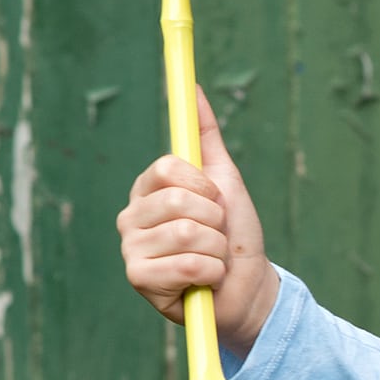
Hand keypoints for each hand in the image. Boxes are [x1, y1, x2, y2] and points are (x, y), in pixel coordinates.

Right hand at [117, 93, 277, 349]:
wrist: (248, 288)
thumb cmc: (234, 235)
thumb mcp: (225, 180)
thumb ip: (206, 136)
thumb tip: (194, 90)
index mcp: (147, 190)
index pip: (167, 168)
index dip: (202, 185)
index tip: (215, 199)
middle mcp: (131, 217)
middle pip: (178, 201)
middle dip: (215, 221)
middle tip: (215, 235)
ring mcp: (131, 250)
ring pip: (187, 234)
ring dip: (216, 248)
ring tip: (213, 258)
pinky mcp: (140, 280)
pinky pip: (189, 265)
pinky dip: (212, 272)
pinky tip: (205, 280)